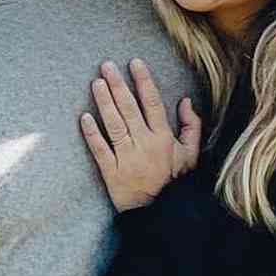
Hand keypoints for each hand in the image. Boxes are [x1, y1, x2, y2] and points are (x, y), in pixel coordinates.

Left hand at [80, 59, 202, 210]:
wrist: (162, 213)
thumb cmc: (176, 182)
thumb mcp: (190, 155)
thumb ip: (191, 127)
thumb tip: (185, 101)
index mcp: (163, 138)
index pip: (153, 103)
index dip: (143, 81)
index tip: (134, 63)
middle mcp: (144, 144)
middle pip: (129, 108)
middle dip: (118, 85)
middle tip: (106, 65)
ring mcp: (127, 158)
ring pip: (114, 124)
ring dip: (104, 102)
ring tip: (96, 83)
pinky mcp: (112, 172)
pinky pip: (100, 150)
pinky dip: (92, 134)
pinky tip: (84, 117)